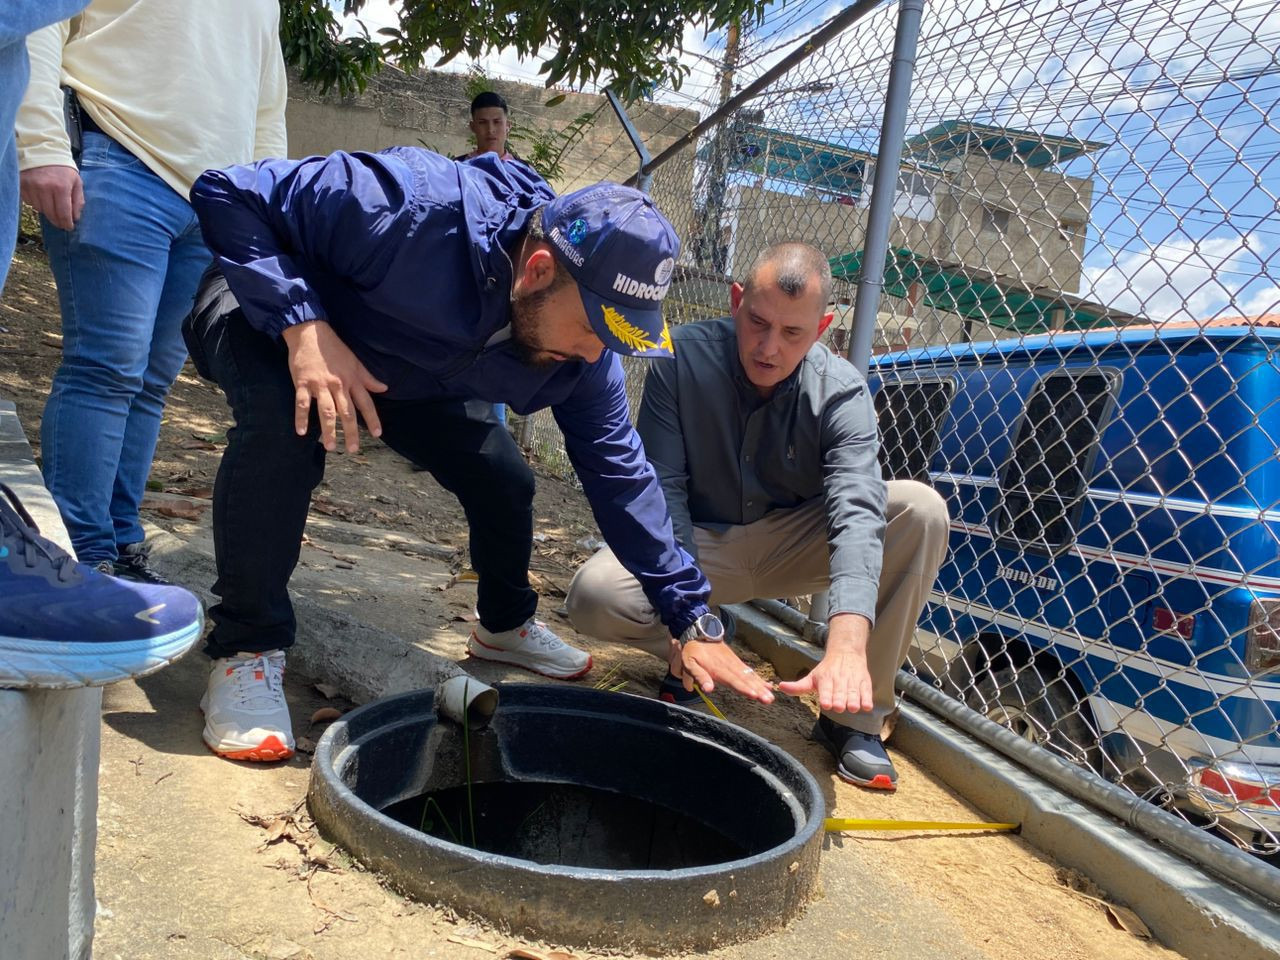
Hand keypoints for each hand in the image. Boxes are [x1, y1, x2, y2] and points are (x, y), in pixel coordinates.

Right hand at [20, 165, 84, 230]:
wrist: (43, 151)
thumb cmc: (63, 168)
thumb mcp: (76, 182)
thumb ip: (78, 201)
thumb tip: (75, 218)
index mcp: (61, 187)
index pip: (63, 213)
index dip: (66, 223)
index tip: (68, 227)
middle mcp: (44, 188)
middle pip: (50, 214)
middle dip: (57, 221)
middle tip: (61, 223)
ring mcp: (31, 186)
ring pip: (40, 209)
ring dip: (47, 211)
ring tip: (52, 205)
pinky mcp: (21, 185)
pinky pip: (30, 202)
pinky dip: (37, 203)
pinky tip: (42, 197)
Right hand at [281, 320, 387, 452]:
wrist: (310, 332)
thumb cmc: (334, 348)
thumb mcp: (355, 361)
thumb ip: (368, 378)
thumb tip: (384, 388)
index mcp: (352, 380)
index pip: (365, 403)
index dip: (372, 419)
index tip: (377, 434)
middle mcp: (338, 384)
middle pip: (347, 412)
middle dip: (351, 432)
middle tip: (353, 449)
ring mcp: (320, 385)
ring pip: (326, 411)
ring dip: (329, 430)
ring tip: (330, 447)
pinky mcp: (302, 383)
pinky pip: (302, 403)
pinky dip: (301, 418)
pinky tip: (301, 432)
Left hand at [677, 639, 774, 704]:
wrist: (699, 632)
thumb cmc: (693, 650)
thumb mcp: (689, 663)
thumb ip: (699, 676)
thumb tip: (708, 689)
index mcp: (718, 668)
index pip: (733, 680)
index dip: (743, 688)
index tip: (754, 694)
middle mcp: (729, 666)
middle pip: (745, 680)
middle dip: (758, 690)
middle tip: (768, 699)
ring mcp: (735, 663)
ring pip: (750, 676)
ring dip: (761, 687)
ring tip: (770, 697)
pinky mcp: (737, 662)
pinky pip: (749, 672)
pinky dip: (759, 679)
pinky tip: (768, 686)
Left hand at [777, 613, 873, 713]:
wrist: (846, 652)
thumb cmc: (827, 670)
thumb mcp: (812, 677)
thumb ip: (798, 687)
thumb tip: (780, 687)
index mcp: (825, 679)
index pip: (826, 689)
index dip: (826, 697)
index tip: (826, 704)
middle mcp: (839, 680)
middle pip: (840, 693)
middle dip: (839, 700)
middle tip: (838, 706)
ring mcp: (853, 681)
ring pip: (853, 693)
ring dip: (853, 700)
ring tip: (852, 707)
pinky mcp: (864, 683)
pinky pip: (866, 692)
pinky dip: (866, 699)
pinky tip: (866, 706)